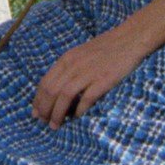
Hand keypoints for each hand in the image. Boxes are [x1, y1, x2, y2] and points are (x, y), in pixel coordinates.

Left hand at [31, 24, 150, 127]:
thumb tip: (56, 91)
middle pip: (52, 90)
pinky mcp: (104, 80)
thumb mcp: (80, 54)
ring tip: (55, 125)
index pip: (45, 82)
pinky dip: (79, 109)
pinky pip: (87, 98)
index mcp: (67, 59)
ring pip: (65, 96)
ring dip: (58, 113)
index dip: (38, 100)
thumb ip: (68, 69)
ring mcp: (89, 72)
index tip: (36, 113)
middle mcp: (74, 65)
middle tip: (44, 122)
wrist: (129, 39)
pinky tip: (76, 117)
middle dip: (45, 109)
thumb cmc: (104, 48)